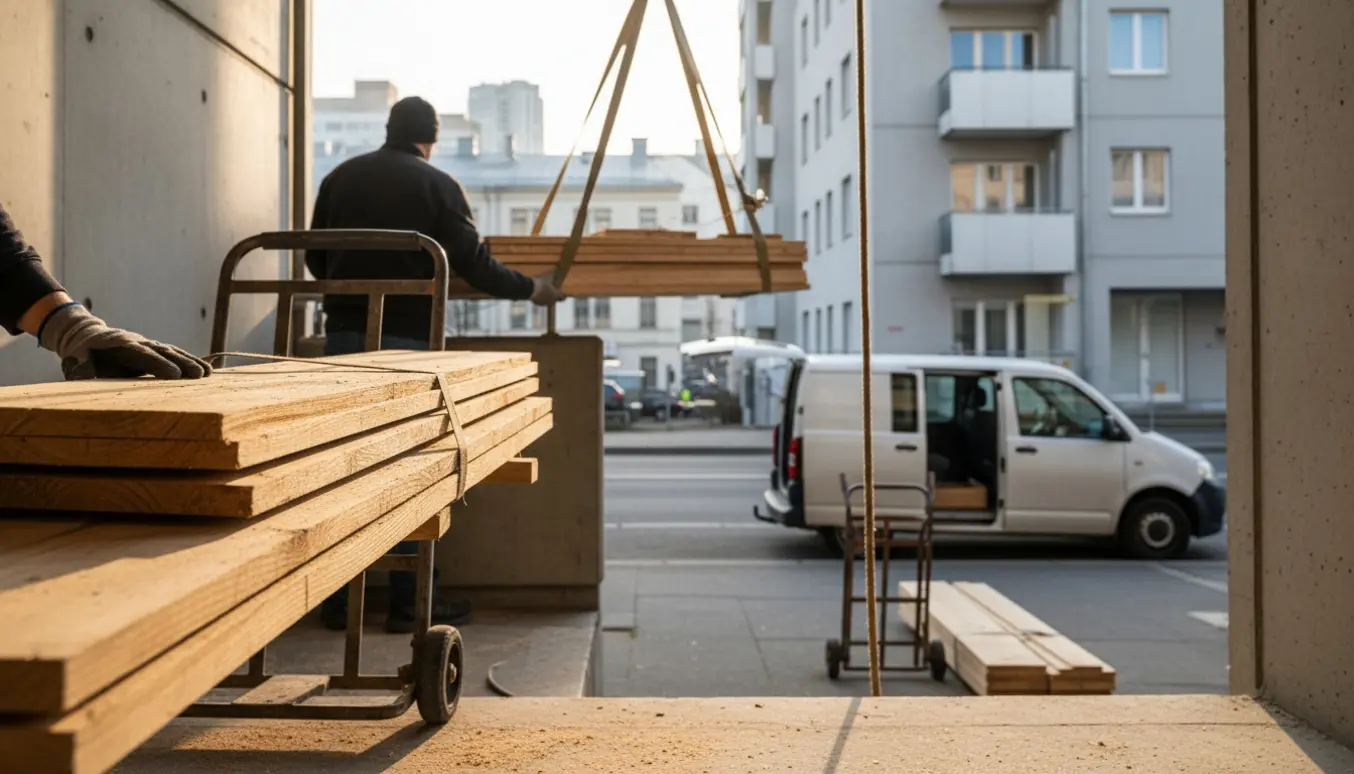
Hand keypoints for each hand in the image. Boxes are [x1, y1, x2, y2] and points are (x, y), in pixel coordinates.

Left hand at [38, 303, 211, 380]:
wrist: (85, 335)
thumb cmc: (80, 351)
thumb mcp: (76, 358)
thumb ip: (80, 367)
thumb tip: (82, 375)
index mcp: (121, 345)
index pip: (143, 354)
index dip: (159, 364)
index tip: (174, 375)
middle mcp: (139, 342)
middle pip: (164, 351)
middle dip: (183, 363)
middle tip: (200, 375)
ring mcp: (147, 345)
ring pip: (173, 351)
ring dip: (191, 362)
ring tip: (207, 374)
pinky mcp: (152, 351)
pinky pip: (173, 355)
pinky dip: (189, 361)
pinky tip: (204, 370)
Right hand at [529, 272, 566, 305]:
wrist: (530, 289)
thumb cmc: (542, 283)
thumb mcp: (549, 277)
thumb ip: (555, 275)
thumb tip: (559, 271)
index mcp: (556, 295)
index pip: (563, 297)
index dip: (563, 294)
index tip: (562, 291)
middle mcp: (552, 301)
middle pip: (556, 300)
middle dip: (555, 296)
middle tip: (552, 290)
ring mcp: (544, 303)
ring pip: (548, 301)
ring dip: (547, 297)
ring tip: (544, 291)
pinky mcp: (537, 304)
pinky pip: (541, 301)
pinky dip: (540, 298)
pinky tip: (537, 293)